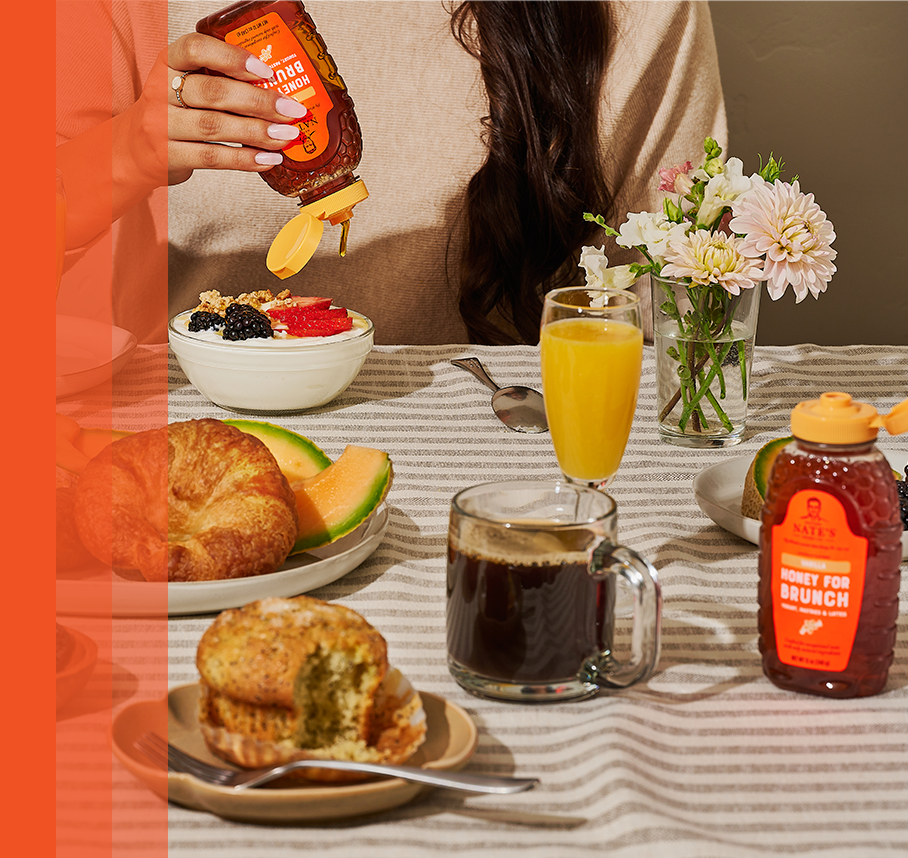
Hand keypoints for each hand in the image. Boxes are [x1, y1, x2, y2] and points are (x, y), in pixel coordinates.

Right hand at [150, 33, 308, 185]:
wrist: (133, 149)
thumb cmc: (172, 113)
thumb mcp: (186, 85)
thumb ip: (220, 81)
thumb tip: (276, 91)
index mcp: (168, 63)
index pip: (196, 49)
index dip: (233, 58)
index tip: (265, 71)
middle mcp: (160, 90)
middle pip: (213, 92)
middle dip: (259, 101)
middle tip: (291, 110)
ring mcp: (161, 125)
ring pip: (215, 126)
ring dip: (257, 132)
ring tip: (286, 136)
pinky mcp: (168, 156)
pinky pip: (212, 157)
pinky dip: (245, 159)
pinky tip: (268, 159)